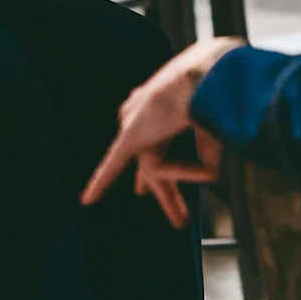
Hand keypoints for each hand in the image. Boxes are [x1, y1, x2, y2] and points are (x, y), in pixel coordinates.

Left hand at [80, 37, 243, 227]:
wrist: (202, 79)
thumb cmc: (212, 97)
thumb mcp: (212, 129)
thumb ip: (207, 152)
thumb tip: (210, 175)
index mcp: (163, 108)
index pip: (159, 144)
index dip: (163, 164)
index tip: (146, 182)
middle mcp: (144, 116)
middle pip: (152, 163)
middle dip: (161, 190)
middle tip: (167, 211)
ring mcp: (135, 126)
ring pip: (152, 171)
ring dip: (168, 196)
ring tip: (181, 220)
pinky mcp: (129, 138)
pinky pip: (112, 166)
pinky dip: (100, 182)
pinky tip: (88, 200)